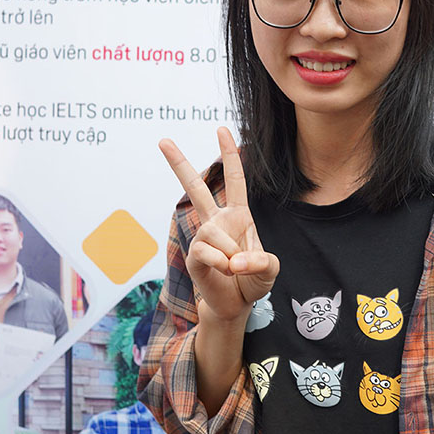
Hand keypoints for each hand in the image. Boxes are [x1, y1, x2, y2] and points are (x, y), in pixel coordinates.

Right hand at [159, 127, 279, 323]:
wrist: (236, 304)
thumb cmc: (253, 280)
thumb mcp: (270, 269)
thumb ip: (262, 262)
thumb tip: (234, 260)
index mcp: (237, 215)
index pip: (234, 180)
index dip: (229, 154)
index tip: (222, 129)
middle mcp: (217, 221)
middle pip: (196, 188)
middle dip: (179, 163)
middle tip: (163, 140)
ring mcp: (203, 238)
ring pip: (214, 234)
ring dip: (232, 254)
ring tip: (236, 268)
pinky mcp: (194, 256)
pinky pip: (208, 253)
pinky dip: (223, 264)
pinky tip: (225, 272)